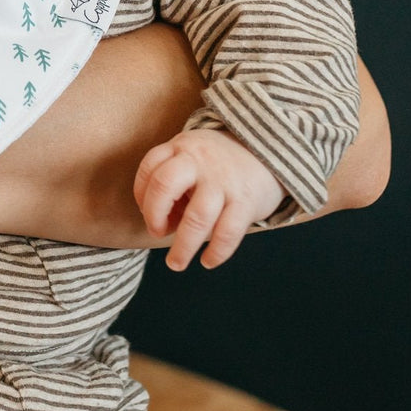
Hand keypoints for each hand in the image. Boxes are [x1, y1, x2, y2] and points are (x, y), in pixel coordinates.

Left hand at [134, 128, 284, 270]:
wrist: (268, 152)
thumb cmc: (219, 161)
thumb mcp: (192, 155)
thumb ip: (173, 178)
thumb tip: (161, 221)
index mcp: (182, 147)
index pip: (150, 169)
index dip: (141, 195)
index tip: (147, 212)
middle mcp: (200, 161)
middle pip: (164, 185)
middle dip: (154, 215)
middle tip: (157, 232)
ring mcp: (223, 181)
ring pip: (196, 217)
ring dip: (182, 246)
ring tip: (176, 263)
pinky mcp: (246, 201)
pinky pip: (227, 233)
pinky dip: (215, 252)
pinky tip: (207, 261)